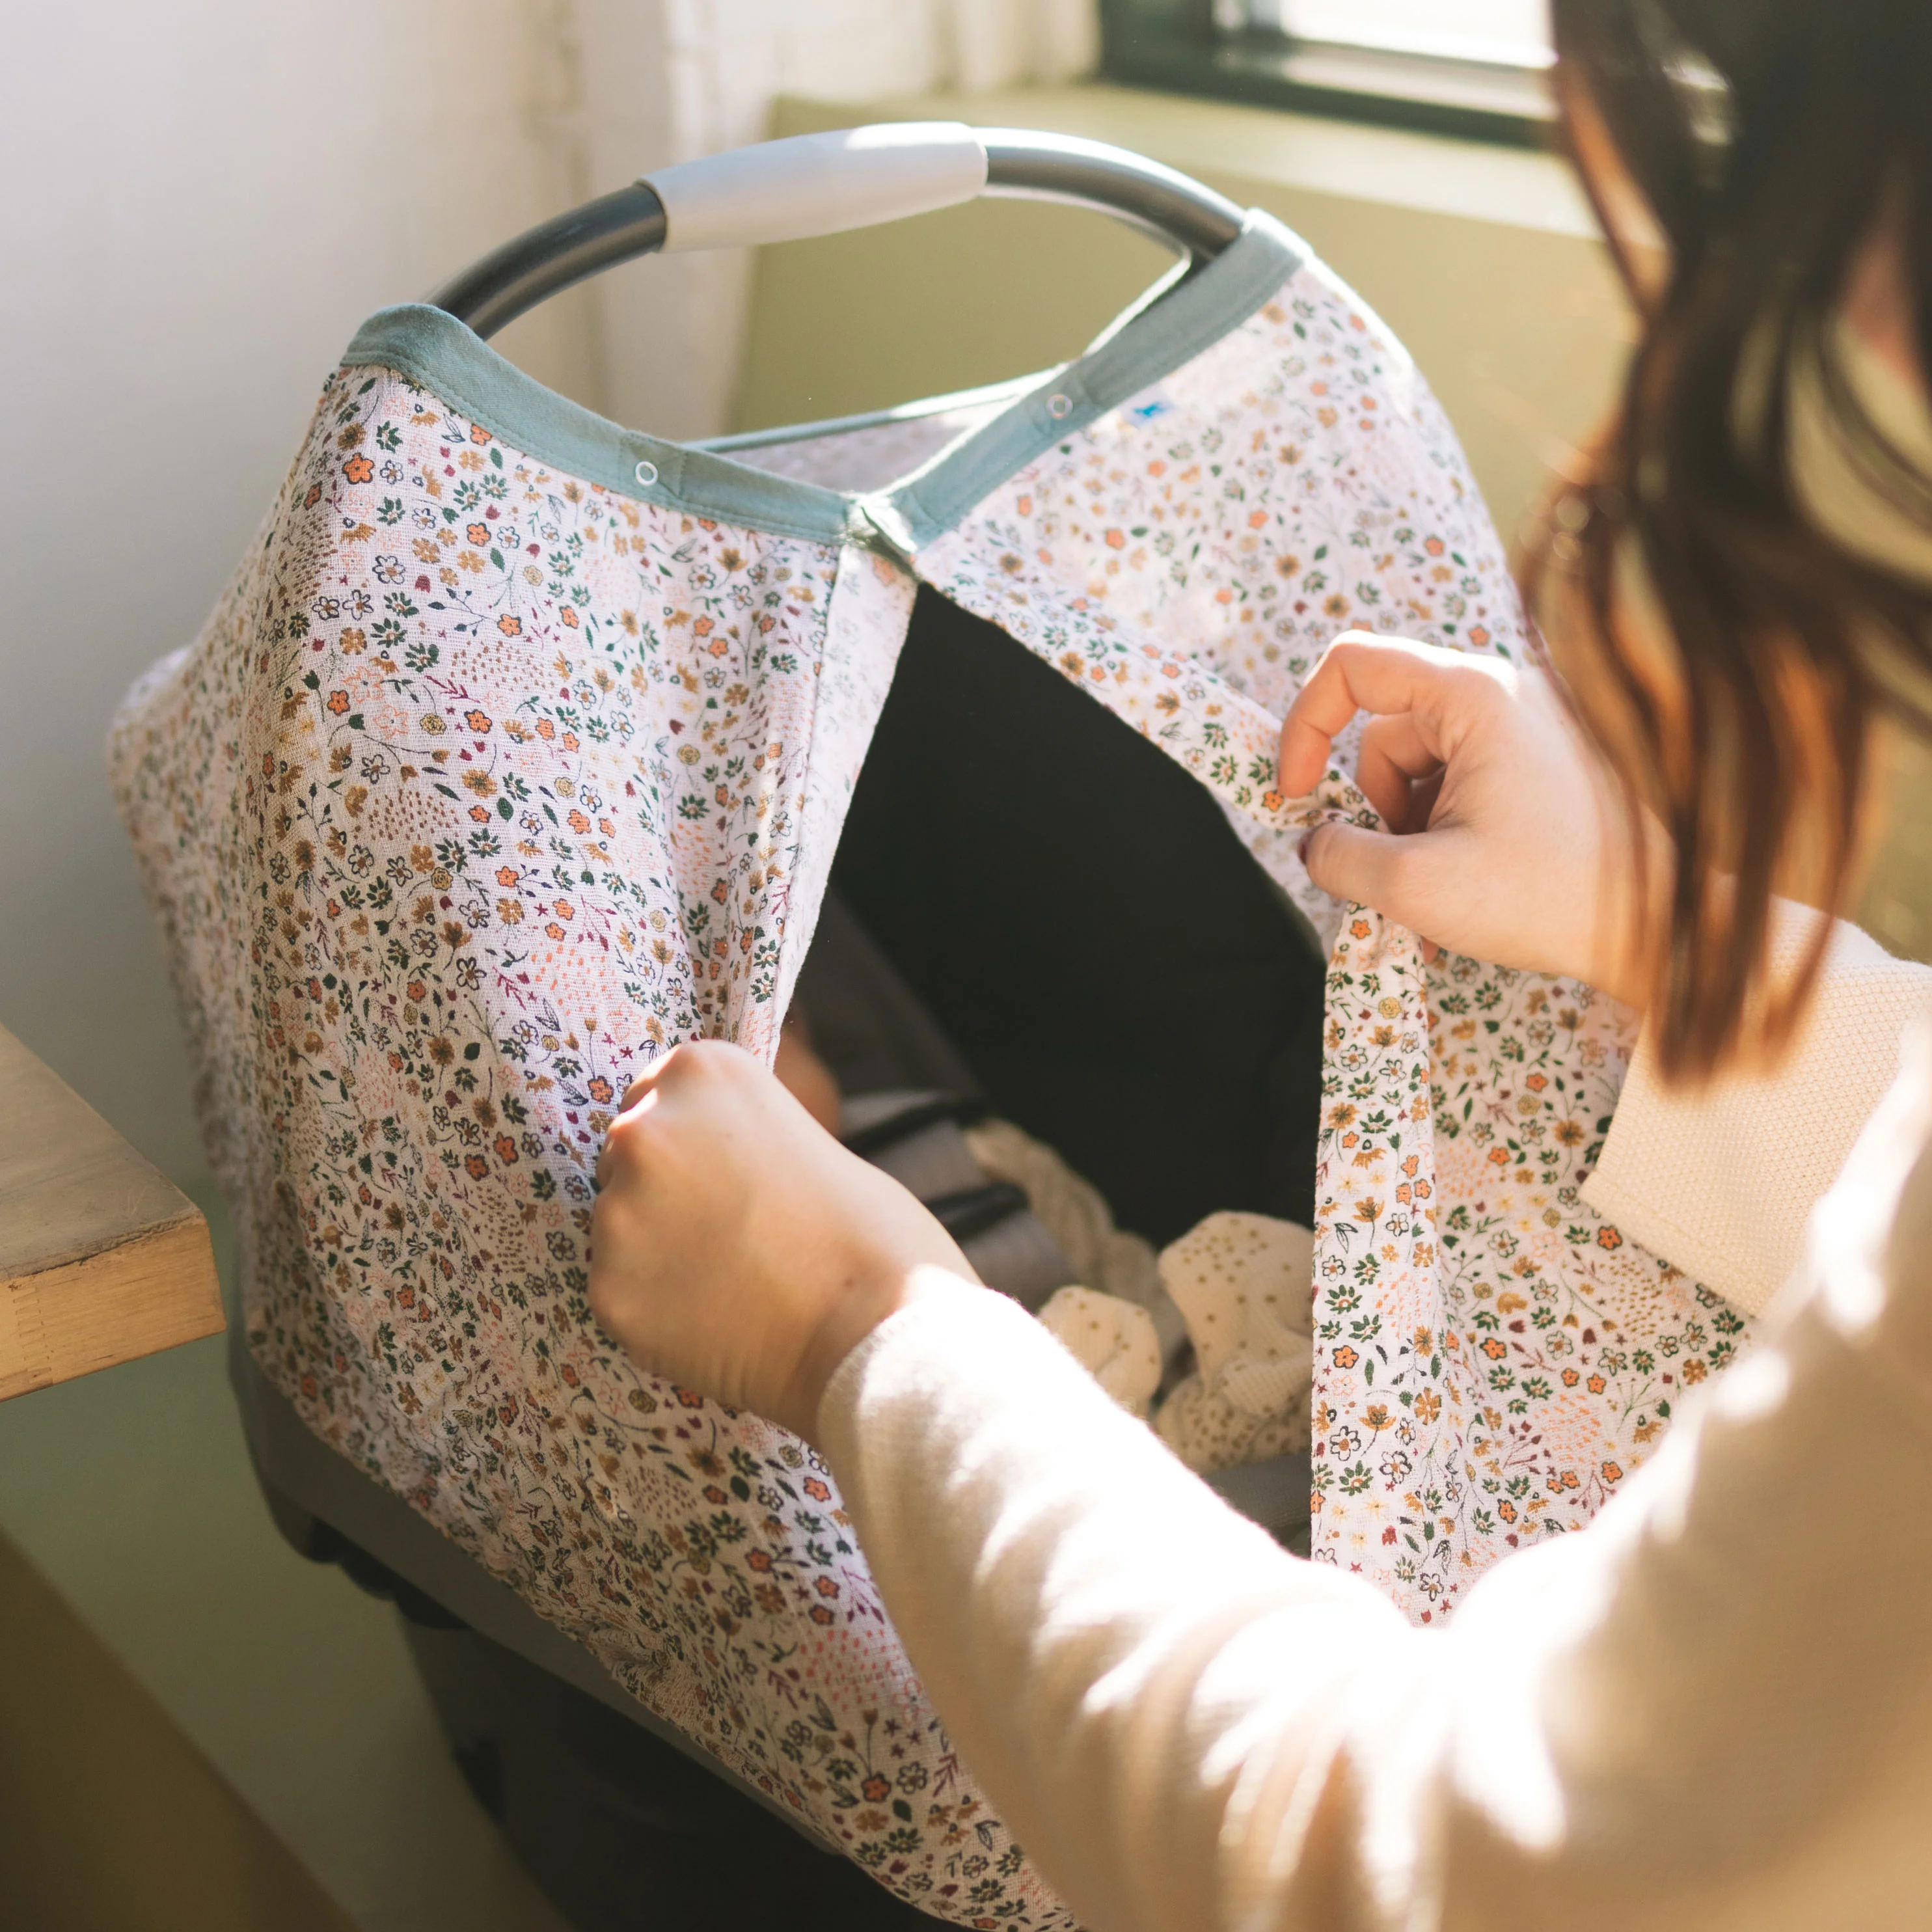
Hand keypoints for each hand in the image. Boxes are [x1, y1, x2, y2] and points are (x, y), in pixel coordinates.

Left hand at [590, 1040, 976, 1440]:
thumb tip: (716, 1168)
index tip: (721, 1174)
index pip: (655, 1096)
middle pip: (625, 1158)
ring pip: (618, 1229)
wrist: (878, 1330)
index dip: (689, 1141)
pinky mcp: (608, 1289)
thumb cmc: (873, 1235)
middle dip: (662, 1193)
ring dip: (656, 1253)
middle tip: (728, 1234)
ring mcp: (619, 1212)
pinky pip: (620, 1294)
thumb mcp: (811, 1137)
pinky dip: (655, 1310)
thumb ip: (744, 1139)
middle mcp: (645, 1129)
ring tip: (730, 1282)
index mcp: (701, 1072)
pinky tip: (714, 1320)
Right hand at [1278, 632, 1656, 1007]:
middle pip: (1386, 731)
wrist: (1663, 926)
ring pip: (1420, 765)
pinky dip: (1444, 832)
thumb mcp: (1417, 884)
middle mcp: (1504, 693)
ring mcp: (1527, 727)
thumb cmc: (1550, 897)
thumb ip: (1340, 857)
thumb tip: (1314, 844)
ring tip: (1439, 893)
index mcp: (1474, 694)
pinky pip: (1460, 782)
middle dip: (1371, 808)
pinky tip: (1465, 889)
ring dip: (1407, 829)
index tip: (1293, 797)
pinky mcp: (1542, 762)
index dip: (1304, 726)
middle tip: (1393, 874)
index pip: (1352, 665)